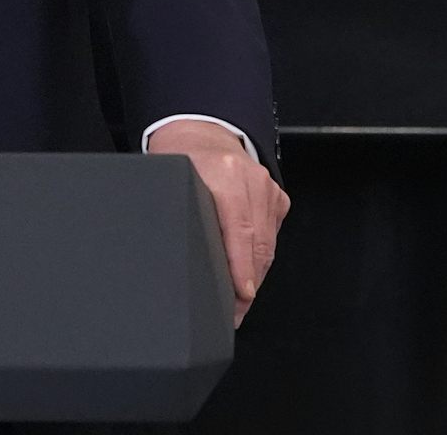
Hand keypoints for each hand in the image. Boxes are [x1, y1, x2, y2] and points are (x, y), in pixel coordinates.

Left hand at [145, 120, 289, 327]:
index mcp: (224, 174)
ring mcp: (268, 188)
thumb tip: (169, 258)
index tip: (241, 295)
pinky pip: (272, 236)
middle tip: (232, 313)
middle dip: (247, 284)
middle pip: (258, 244)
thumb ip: (176, 211)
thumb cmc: (179, 158)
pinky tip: (246, 276)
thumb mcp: (170, 181)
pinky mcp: (277, 197)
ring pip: (268, 245)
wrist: (201, 132)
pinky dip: (260, 258)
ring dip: (254, 276)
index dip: (240, 267)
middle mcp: (252, 180)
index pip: (238, 230)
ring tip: (238, 303)